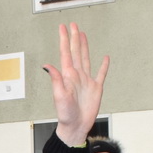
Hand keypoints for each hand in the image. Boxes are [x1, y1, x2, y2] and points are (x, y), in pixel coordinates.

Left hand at [42, 23, 109, 147]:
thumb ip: (56, 79)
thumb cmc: (65, 114)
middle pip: (76, 52)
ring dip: (84, 46)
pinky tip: (105, 58)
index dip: (64, 39)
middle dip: (74, 38)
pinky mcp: (96, 89)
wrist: (76, 127)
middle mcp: (77, 76)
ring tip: (83, 35)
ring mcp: (86, 81)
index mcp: (68, 76)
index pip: (66, 53)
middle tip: (73, 25)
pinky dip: (103, 66)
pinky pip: (101, 74)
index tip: (63, 27)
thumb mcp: (59, 96)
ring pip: (86, 59)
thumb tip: (47, 65)